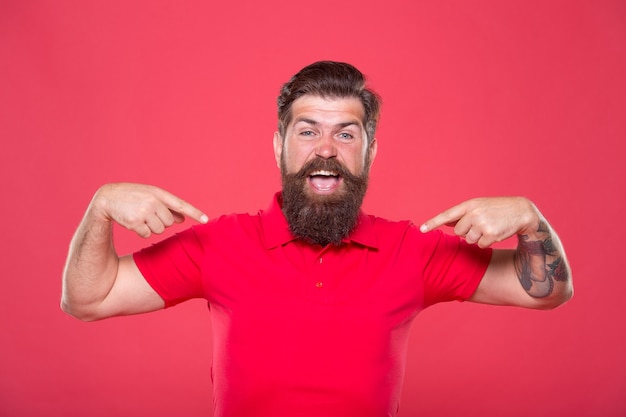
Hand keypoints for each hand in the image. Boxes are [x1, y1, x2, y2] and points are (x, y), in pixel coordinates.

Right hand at [91, 183, 207, 237]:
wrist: (108, 197)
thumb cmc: (133, 197)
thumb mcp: (151, 197)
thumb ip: (167, 207)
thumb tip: (182, 219)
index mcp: (159, 193)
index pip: (181, 204)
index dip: (194, 212)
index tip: (205, 220)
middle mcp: (153, 201)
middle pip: (170, 222)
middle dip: (161, 221)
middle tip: (147, 213)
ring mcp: (144, 212)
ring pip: (159, 230)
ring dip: (151, 227)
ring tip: (139, 216)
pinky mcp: (135, 222)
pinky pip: (147, 235)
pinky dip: (141, 232)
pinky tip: (132, 222)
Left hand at [419, 197, 539, 247]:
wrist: (521, 211)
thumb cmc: (497, 209)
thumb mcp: (478, 206)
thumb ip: (462, 215)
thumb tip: (445, 222)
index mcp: (469, 205)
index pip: (447, 215)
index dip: (433, 223)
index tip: (421, 230)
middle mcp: (474, 213)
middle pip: (458, 232)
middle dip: (468, 231)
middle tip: (482, 224)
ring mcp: (482, 224)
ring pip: (469, 240)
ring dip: (478, 237)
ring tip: (490, 227)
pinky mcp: (490, 234)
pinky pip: (480, 245)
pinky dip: (487, 242)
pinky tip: (496, 233)